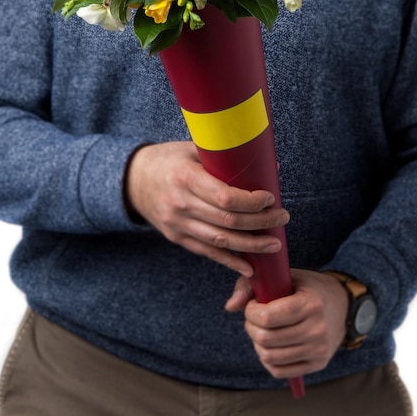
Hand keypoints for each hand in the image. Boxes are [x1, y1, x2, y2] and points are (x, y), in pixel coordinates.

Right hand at [124, 141, 289, 276]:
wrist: (134, 180)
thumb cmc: (170, 159)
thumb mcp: (192, 149)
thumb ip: (225, 157)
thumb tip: (267, 164)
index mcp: (185, 177)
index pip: (225, 197)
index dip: (252, 201)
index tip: (270, 197)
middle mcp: (180, 203)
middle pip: (228, 220)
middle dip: (260, 222)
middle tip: (282, 217)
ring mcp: (177, 224)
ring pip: (220, 241)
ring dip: (252, 245)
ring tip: (274, 243)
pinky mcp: (177, 238)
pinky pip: (207, 253)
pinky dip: (230, 261)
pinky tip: (250, 267)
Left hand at [225, 269, 347, 377]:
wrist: (342, 304)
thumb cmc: (305, 288)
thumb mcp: (283, 277)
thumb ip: (251, 286)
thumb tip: (229, 307)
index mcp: (310, 304)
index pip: (267, 318)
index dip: (251, 312)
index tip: (254, 305)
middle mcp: (317, 329)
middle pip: (266, 339)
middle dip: (251, 327)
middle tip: (254, 318)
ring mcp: (319, 350)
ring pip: (270, 357)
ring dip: (257, 343)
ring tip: (262, 330)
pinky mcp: (318, 364)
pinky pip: (280, 371)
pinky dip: (268, 359)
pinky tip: (271, 344)